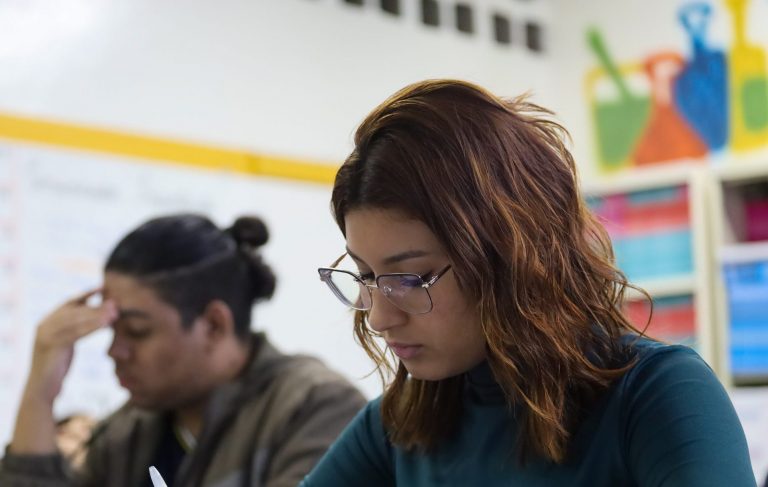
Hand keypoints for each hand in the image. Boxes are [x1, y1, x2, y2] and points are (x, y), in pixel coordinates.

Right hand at [23, 289, 117, 404]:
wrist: (41, 389)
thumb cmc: (56, 367)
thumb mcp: (65, 344)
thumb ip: (74, 330)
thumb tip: (96, 317)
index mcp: (46, 323)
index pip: (68, 304)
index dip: (84, 295)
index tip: (102, 289)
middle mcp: (44, 326)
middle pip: (74, 311)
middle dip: (95, 307)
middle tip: (114, 305)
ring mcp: (45, 335)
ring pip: (75, 321)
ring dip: (96, 316)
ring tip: (113, 314)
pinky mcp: (50, 346)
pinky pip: (74, 334)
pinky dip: (91, 328)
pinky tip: (105, 326)